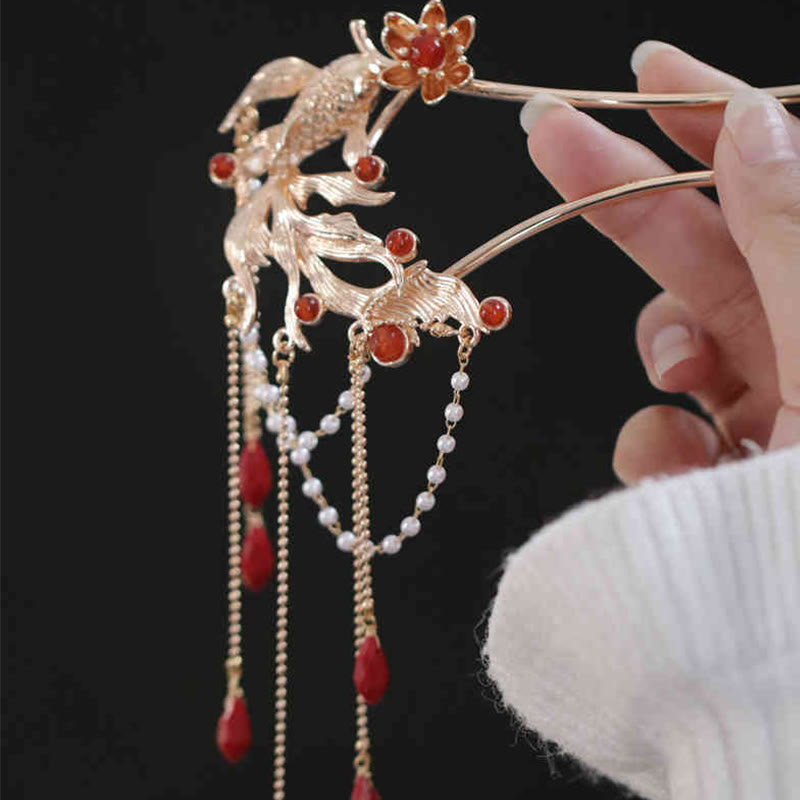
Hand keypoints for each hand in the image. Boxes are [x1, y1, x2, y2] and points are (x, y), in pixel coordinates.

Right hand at [519, 42, 799, 485]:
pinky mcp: (720, 471)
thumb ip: (791, 241)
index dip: (713, 119)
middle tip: (547, 136)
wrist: (794, 687)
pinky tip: (683, 477)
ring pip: (674, 345)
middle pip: (714, 248)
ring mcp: (768, 413)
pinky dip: (655, 445)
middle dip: (629, 194)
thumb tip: (752, 120)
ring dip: (661, 356)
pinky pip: (660, 432)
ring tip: (685, 393)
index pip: (780, 186)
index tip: (644, 72)